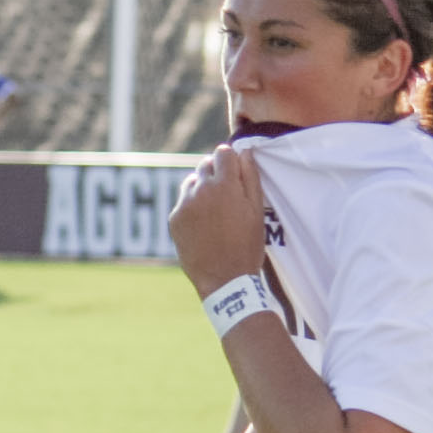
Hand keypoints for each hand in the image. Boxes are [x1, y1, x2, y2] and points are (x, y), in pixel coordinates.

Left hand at [168, 145, 267, 296]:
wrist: (225, 281)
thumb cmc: (247, 246)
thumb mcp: (257, 210)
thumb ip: (250, 177)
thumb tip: (244, 152)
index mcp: (225, 184)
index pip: (223, 152)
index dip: (230, 160)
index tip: (234, 172)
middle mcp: (201, 190)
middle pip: (205, 165)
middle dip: (215, 173)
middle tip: (226, 193)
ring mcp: (185, 205)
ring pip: (191, 182)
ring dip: (201, 188)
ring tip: (214, 210)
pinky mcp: (175, 220)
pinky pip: (183, 203)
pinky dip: (191, 207)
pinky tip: (203, 225)